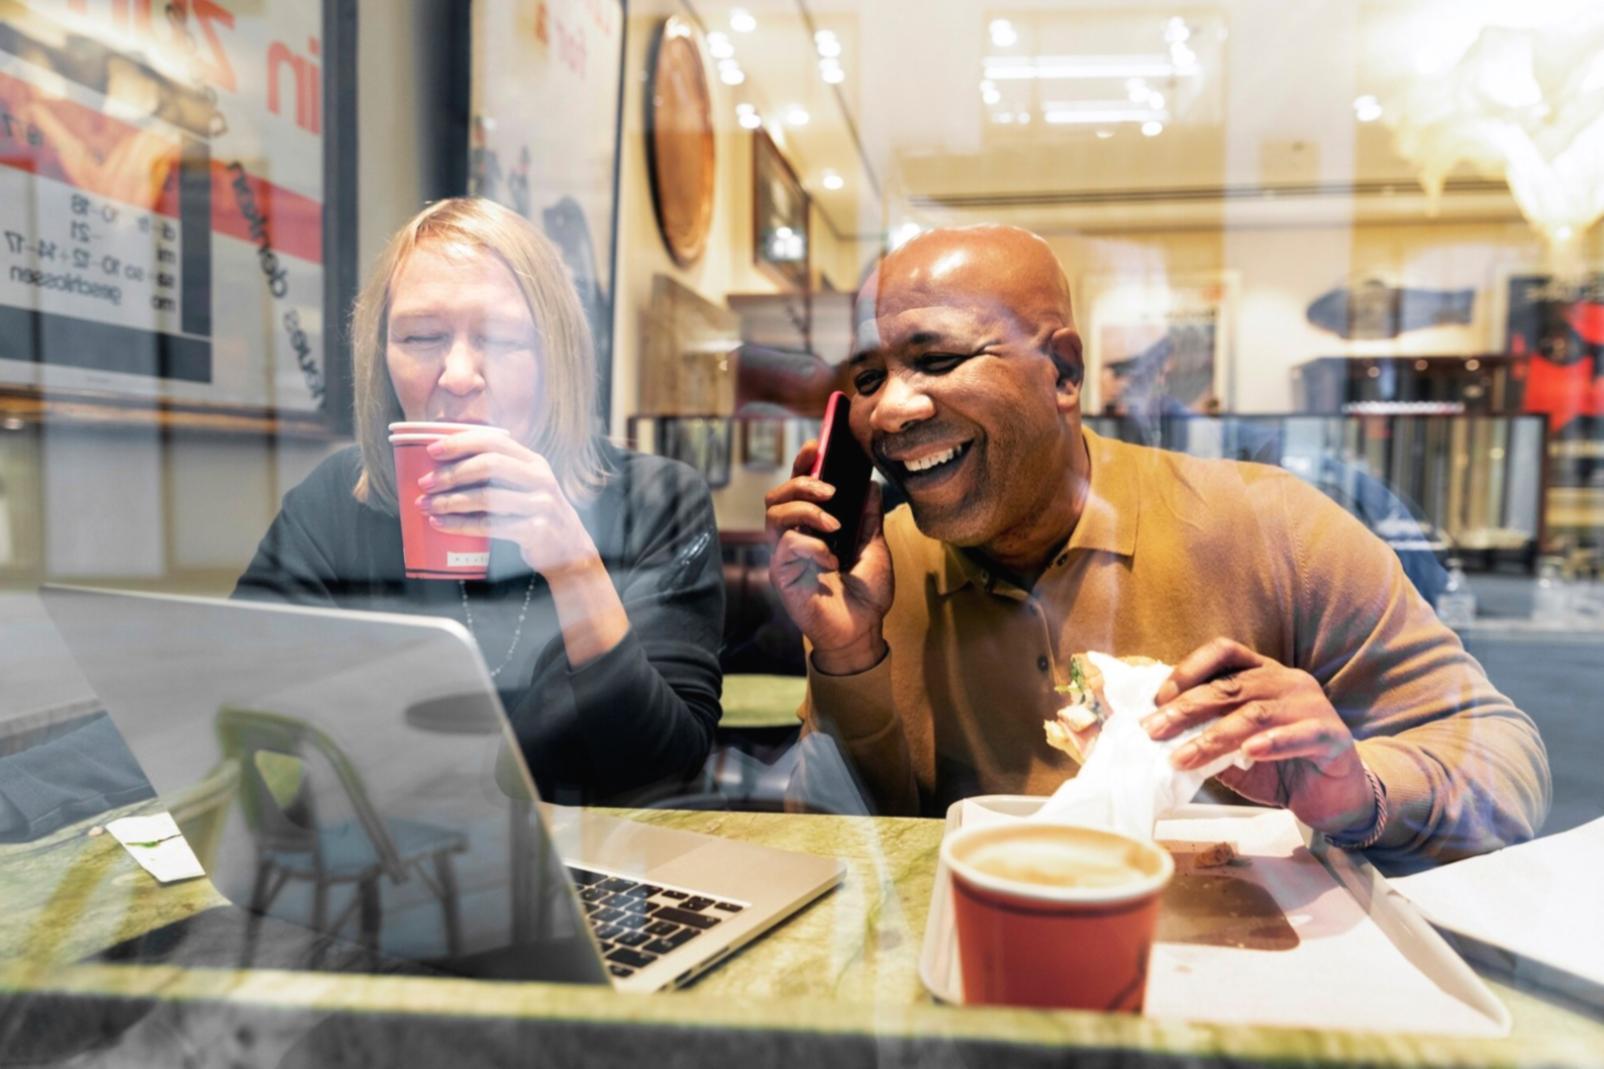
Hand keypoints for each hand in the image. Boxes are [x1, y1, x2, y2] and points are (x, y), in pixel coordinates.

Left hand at [417, 430, 600, 579]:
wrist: (568, 549)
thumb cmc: (535, 513)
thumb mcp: (527, 484)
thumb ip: (500, 471)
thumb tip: (444, 462)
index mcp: (534, 461)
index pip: (494, 442)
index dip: (460, 443)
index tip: (432, 451)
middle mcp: (540, 479)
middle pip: (489, 466)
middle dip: (451, 473)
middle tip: (425, 483)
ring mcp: (540, 505)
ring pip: (487, 497)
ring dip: (450, 501)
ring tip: (426, 505)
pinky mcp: (535, 530)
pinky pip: (489, 525)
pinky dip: (460, 524)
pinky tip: (440, 524)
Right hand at [765, 440, 892, 674]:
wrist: (863, 632)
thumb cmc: (866, 594)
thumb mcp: (874, 547)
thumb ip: (868, 517)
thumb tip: (870, 483)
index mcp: (813, 526)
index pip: (798, 486)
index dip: (803, 462)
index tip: (817, 446)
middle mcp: (793, 537)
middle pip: (777, 495)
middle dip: (801, 483)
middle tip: (830, 492)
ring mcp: (785, 556)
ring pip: (775, 515)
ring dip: (806, 512)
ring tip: (834, 526)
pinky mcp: (782, 576)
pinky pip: (786, 546)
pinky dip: (811, 547)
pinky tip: (831, 562)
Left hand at [1141, 638, 1375, 835]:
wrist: (1331, 798)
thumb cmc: (1278, 767)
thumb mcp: (1232, 749)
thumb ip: (1204, 735)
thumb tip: (1157, 734)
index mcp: (1262, 673)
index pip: (1224, 652)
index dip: (1189, 669)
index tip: (1159, 698)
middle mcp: (1287, 681)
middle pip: (1231, 685)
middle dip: (1187, 708)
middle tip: (1154, 730)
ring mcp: (1312, 705)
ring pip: (1257, 712)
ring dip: (1215, 736)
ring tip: (1184, 757)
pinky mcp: (1332, 736)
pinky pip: (1301, 734)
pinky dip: (1273, 743)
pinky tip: (1249, 753)